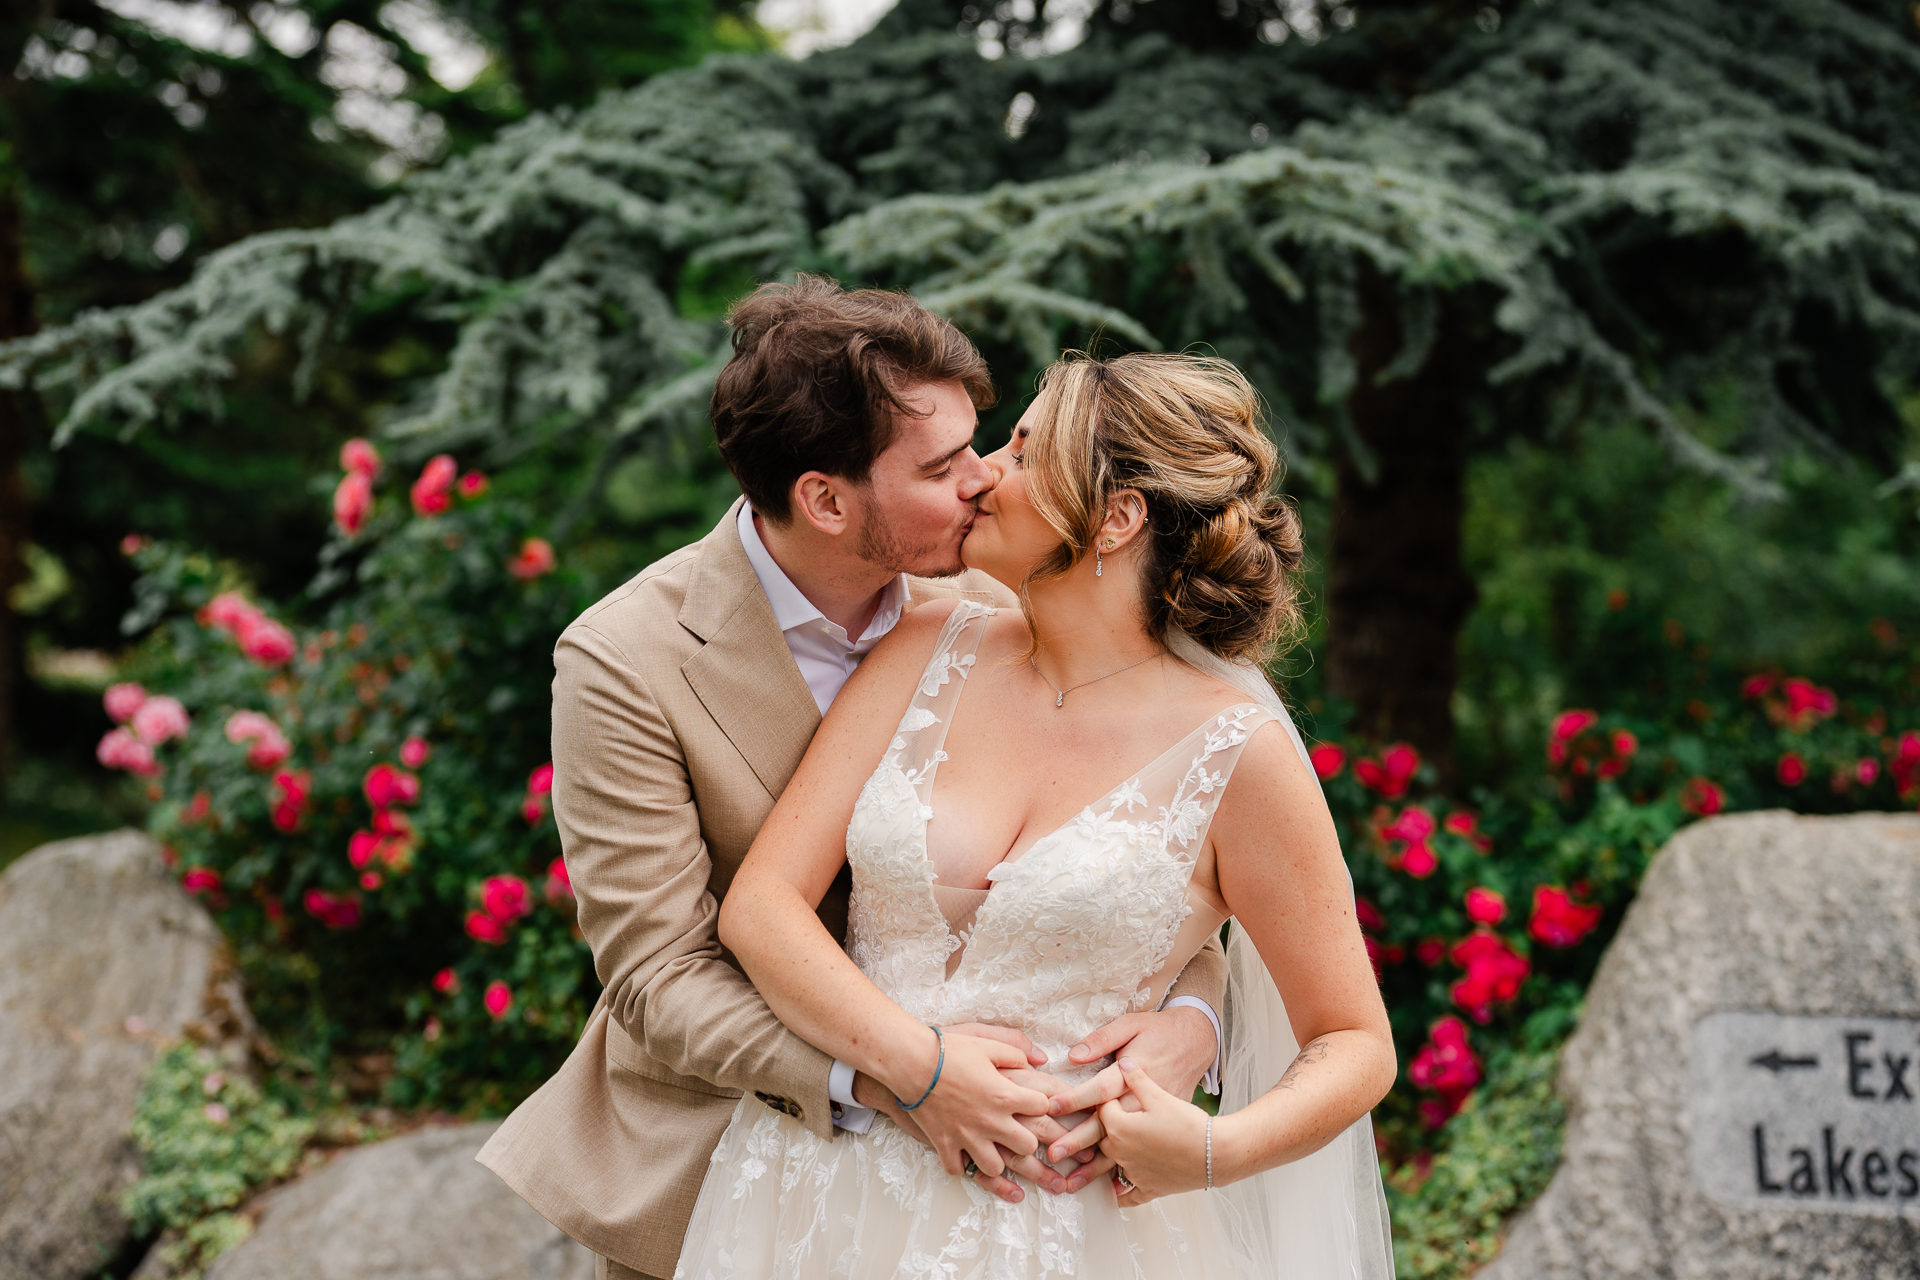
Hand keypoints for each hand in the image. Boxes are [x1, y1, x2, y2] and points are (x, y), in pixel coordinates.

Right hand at [880, 1028, 1049, 1181]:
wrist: (911, 1062)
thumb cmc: (949, 1051)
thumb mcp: (987, 1042)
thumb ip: (1016, 1050)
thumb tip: (1037, 1059)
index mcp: (1005, 1095)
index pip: (1043, 1107)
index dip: (1042, 1102)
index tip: (1034, 1100)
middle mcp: (991, 1121)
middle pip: (1028, 1146)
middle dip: (1028, 1139)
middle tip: (1019, 1129)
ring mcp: (967, 1137)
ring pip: (995, 1168)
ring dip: (997, 1159)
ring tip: (993, 1147)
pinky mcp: (944, 1144)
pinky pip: (957, 1170)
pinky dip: (961, 1165)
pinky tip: (963, 1154)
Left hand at [1040, 1006, 1215, 1182]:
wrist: (1219, 1105)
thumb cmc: (1185, 1074)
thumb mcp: (1141, 1036)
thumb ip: (1107, 1044)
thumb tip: (1077, 1054)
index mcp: (1130, 1099)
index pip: (1093, 1098)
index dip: (1069, 1100)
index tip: (1049, 1106)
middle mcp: (1133, 1132)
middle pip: (1096, 1135)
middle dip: (1072, 1143)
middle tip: (1051, 1154)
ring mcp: (1145, 1156)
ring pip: (1110, 1163)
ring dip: (1089, 1173)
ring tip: (1069, 1184)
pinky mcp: (1159, 1174)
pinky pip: (1134, 1187)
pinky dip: (1121, 1192)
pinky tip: (1108, 1195)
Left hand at [1098, 1058, 1210, 1206]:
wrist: (1215, 1153)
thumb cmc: (1188, 1123)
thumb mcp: (1160, 1095)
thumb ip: (1137, 1079)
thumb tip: (1124, 1062)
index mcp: (1119, 1127)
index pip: (1101, 1109)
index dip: (1105, 1100)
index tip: (1106, 1095)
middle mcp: (1121, 1153)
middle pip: (1102, 1136)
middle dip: (1106, 1126)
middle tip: (1110, 1118)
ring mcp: (1133, 1173)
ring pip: (1111, 1163)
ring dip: (1109, 1156)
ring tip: (1107, 1149)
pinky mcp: (1149, 1188)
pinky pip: (1127, 1195)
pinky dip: (1120, 1194)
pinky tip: (1115, 1194)